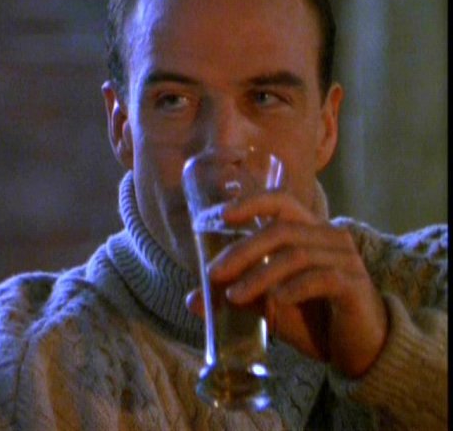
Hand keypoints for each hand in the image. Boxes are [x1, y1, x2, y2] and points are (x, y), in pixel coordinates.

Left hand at [186, 191, 388, 377]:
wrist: (361, 351)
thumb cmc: (314, 320)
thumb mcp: (268, 306)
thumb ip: (236, 297)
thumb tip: (192, 300)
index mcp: (309, 232)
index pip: (281, 201)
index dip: (252, 202)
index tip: (224, 215)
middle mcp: (330, 238)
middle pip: (281, 228)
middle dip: (242, 250)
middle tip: (214, 274)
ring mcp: (345, 260)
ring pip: (295, 255)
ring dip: (260, 275)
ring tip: (234, 297)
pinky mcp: (355, 285)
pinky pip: (320, 278)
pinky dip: (293, 288)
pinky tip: (276, 302)